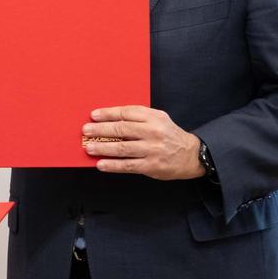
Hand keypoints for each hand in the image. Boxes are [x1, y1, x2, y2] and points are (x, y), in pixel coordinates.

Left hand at [82, 105, 202, 180]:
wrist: (191, 154)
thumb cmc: (169, 135)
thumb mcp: (158, 119)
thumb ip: (139, 118)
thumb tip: (110, 119)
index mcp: (153, 117)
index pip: (126, 113)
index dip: (108, 113)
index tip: (93, 115)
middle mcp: (153, 132)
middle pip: (122, 129)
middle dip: (101, 129)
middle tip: (86, 131)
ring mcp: (152, 149)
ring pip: (122, 147)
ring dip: (103, 148)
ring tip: (89, 147)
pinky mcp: (151, 165)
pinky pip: (128, 165)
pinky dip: (112, 165)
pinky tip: (101, 164)